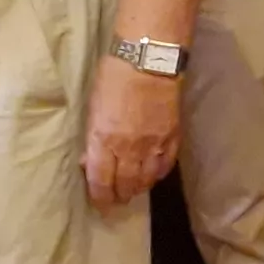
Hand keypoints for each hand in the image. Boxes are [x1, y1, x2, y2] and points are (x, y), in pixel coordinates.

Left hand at [81, 58, 182, 206]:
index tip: (100, 203)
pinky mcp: (172, 138)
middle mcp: (128, 149)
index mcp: (103, 141)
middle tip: (116, 199)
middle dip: (119, 196)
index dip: (100, 197)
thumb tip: (90, 160)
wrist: (149, 60)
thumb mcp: (93, 108)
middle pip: (125, 186)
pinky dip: (157, 174)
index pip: (101, 182)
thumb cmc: (113, 77)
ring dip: (138, 188)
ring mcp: (153, 146)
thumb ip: (93, 137)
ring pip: (147, 180)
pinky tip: (152, 174)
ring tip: (133, 189)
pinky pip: (165, 167)